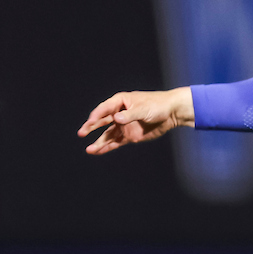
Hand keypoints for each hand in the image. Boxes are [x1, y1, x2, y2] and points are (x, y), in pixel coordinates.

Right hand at [77, 87, 193, 154]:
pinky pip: (116, 142)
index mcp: (120, 102)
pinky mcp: (129, 136)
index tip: (90, 123)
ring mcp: (124, 125)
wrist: (172, 113)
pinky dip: (107, 147)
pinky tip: (98, 152)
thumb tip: (116, 118)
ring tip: (89, 150)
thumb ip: (130, 115)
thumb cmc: (158, 105)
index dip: (96, 116)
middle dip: (91, 127)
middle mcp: (119, 113)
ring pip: (107, 135)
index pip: (104, 109)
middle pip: (101, 121)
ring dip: (99, 142)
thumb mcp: (144, 108)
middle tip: (81, 133)